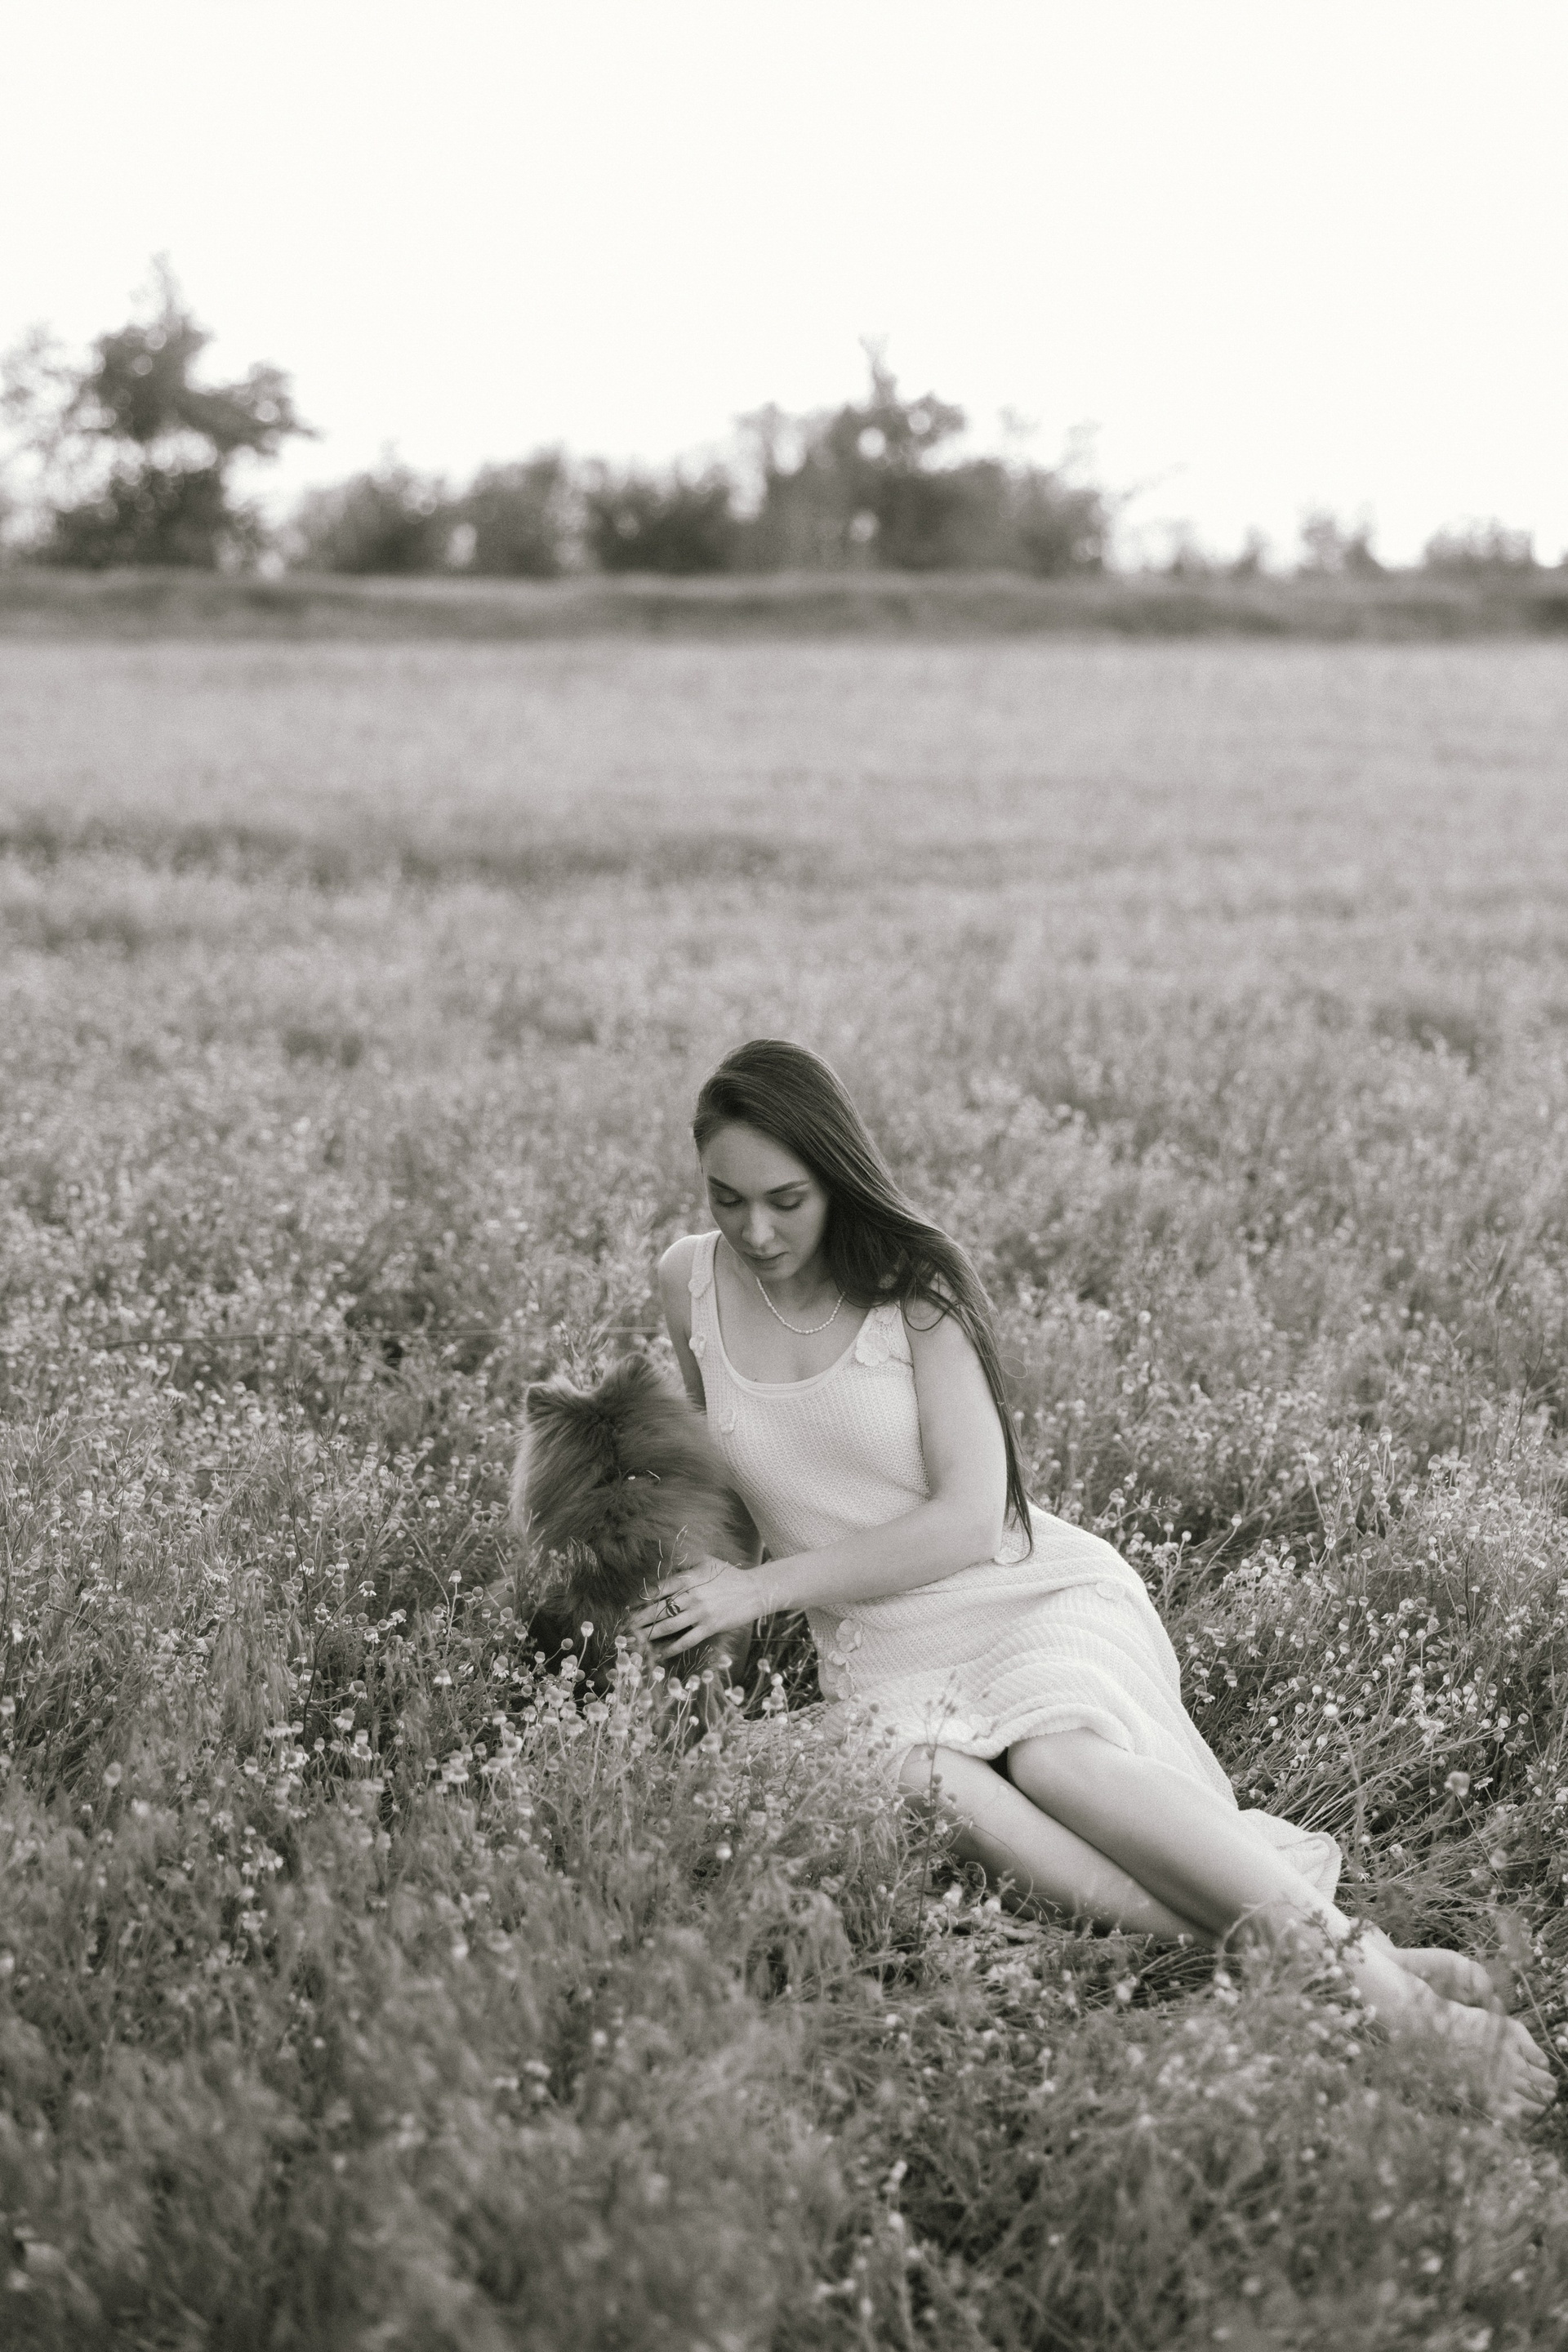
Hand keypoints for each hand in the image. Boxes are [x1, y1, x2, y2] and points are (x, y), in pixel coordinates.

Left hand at [627, 1556, 762, 1658]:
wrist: (755, 1590)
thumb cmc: (729, 1575)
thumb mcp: (706, 1561)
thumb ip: (685, 1562)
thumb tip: (663, 1558)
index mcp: (689, 1578)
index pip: (659, 1589)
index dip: (641, 1598)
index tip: (627, 1606)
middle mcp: (692, 1595)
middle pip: (659, 1609)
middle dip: (639, 1620)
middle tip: (624, 1628)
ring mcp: (701, 1613)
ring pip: (669, 1626)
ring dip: (649, 1635)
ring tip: (635, 1641)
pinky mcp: (710, 1627)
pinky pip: (686, 1640)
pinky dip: (671, 1648)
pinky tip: (659, 1654)